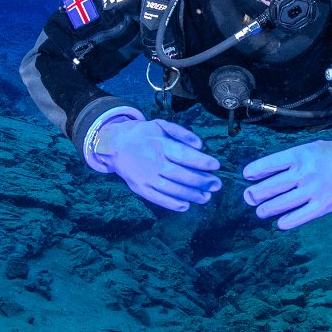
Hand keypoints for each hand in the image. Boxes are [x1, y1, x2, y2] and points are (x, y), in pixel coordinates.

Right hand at [92, 117, 221, 211]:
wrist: (114, 144)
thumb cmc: (142, 135)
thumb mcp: (161, 125)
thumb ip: (182, 133)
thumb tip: (200, 145)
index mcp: (159, 144)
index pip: (184, 155)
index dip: (202, 161)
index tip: (216, 166)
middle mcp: (153, 161)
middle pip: (181, 174)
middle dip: (202, 181)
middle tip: (217, 185)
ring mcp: (146, 177)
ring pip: (172, 189)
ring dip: (191, 195)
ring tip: (206, 197)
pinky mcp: (139, 188)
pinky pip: (158, 198)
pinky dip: (172, 204)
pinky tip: (186, 206)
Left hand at [241, 138, 331, 229]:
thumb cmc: (330, 155)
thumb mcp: (308, 148)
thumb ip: (289, 159)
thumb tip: (264, 172)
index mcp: (299, 155)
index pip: (270, 164)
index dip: (255, 170)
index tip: (246, 176)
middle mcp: (304, 173)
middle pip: (272, 186)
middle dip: (256, 194)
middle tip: (249, 198)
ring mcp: (313, 190)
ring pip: (282, 203)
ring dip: (267, 209)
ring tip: (260, 211)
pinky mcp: (323, 205)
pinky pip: (300, 216)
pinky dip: (287, 221)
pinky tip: (279, 223)